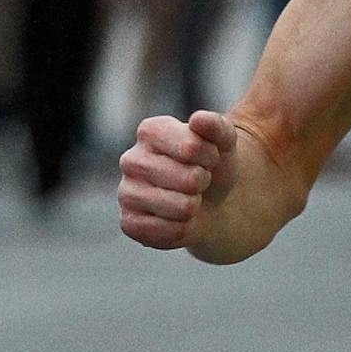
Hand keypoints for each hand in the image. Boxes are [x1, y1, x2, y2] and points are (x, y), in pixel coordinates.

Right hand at [119, 110, 238, 249]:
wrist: (210, 200)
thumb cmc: (212, 165)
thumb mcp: (224, 141)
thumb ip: (216, 126)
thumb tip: (198, 120)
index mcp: (150, 131)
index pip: (192, 147)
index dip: (211, 156)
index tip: (208, 156)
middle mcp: (131, 160)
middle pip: (189, 179)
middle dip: (203, 182)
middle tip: (197, 180)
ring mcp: (126, 193)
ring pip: (182, 208)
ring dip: (195, 206)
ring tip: (188, 198)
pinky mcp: (129, 223)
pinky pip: (170, 232)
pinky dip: (185, 228)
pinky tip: (178, 218)